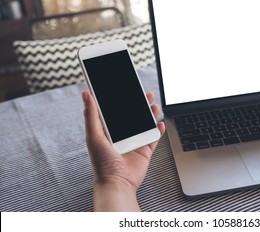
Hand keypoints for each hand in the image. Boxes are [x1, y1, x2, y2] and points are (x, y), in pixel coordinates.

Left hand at [82, 90, 164, 210]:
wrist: (118, 183)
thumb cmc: (102, 163)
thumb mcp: (93, 136)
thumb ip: (91, 114)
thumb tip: (85, 94)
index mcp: (109, 131)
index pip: (117, 111)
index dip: (123, 99)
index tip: (128, 89)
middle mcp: (122, 135)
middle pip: (134, 115)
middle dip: (141, 104)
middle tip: (146, 94)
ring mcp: (134, 142)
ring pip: (145, 123)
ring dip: (151, 113)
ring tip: (154, 106)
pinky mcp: (145, 150)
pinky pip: (154, 137)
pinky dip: (158, 129)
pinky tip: (159, 123)